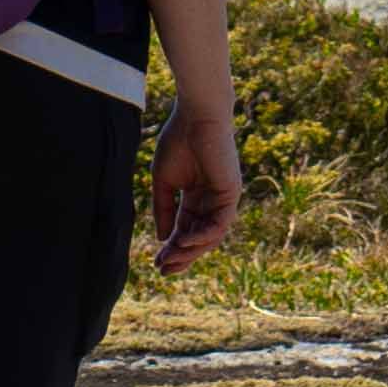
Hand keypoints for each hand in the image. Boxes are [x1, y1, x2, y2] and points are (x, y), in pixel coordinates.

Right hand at [147, 102, 243, 272]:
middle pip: (198, 236)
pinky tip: (183, 241)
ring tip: (171, 259)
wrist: (196, 116)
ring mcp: (223, 198)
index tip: (156, 263)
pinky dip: (202, 236)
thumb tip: (162, 238)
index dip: (171, 247)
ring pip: (210, 235)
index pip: (185, 228)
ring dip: (190, 250)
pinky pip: (219, 224)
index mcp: (195, 196)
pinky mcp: (231, 193)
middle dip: (181, 255)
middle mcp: (211, 200)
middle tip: (163, 269)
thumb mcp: (164, 182)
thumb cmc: (178, 141)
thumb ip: (164, 209)